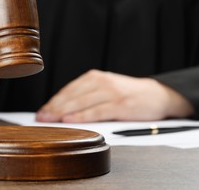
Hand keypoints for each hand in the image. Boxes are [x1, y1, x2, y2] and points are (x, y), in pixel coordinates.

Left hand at [36, 69, 193, 122]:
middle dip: (53, 108)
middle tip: (40, 118)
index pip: (68, 90)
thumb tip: (62, 110)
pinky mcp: (120, 104)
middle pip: (71, 96)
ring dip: (62, 112)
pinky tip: (69, 120)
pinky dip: (81, 116)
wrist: (158, 94)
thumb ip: (86, 96)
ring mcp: (110, 93)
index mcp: (94, 77)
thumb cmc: (127, 94)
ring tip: (49, 120)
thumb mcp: (105, 89)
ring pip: (81, 102)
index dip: (52, 101)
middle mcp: (101, 82)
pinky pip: (96, 111)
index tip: (41, 112)